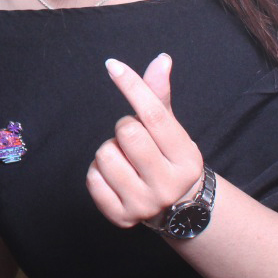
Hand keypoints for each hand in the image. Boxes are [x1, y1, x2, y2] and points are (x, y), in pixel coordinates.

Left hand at [85, 53, 204, 228]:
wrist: (177, 211)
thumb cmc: (169, 159)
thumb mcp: (172, 131)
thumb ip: (160, 97)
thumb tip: (161, 59)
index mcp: (186, 158)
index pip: (154, 114)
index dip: (132, 86)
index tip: (113, 66)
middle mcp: (168, 184)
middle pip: (126, 133)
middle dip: (124, 129)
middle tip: (134, 141)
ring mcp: (144, 204)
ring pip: (104, 155)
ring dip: (110, 151)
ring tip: (126, 161)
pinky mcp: (121, 217)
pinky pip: (92, 179)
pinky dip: (98, 173)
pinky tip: (116, 177)